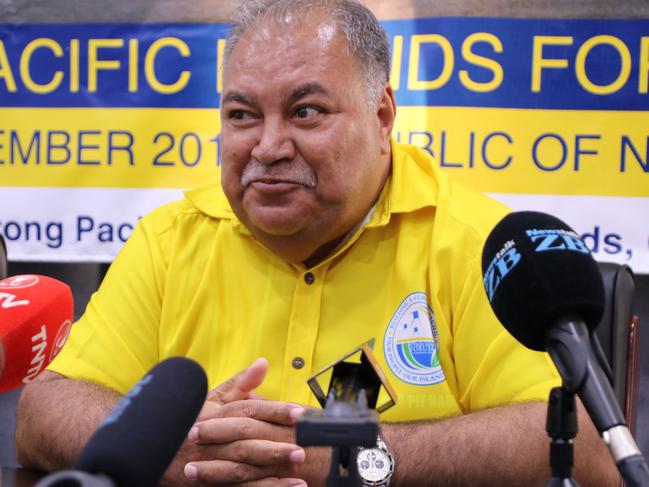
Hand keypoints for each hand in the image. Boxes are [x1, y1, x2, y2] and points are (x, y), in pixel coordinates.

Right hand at [183, 358, 307, 485]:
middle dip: (274, 445)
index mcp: (217, 416)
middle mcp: (215, 440)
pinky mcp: (215, 483)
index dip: (274, 411)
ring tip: (300, 471)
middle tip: (302, 447)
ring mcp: (213, 465)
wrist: (159, 453)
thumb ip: (241, 383)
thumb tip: (263, 363)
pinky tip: (289, 486)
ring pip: (244, 468)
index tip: (299, 413)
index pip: (248, 411)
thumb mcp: (212, 399)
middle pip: (246, 441)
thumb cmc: (191, 422)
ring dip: (272, 470)